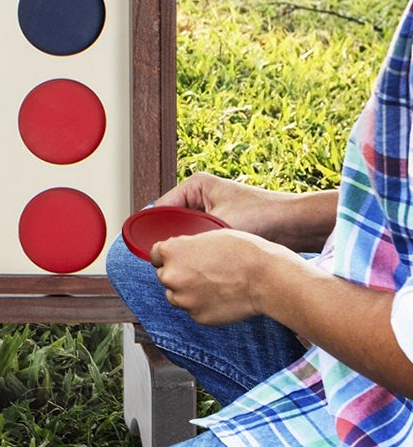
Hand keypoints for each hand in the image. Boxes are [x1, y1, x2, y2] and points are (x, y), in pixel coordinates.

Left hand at [150, 228, 282, 324]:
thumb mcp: (208, 236)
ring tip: (214, 285)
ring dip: (188, 292)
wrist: (266, 277)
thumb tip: (179, 255)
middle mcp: (170, 276)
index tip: (178, 259)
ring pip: (176, 296)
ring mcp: (183, 299)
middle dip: (179, 274)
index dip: (168, 256)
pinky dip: (203, 306)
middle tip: (203, 272)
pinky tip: (221, 297)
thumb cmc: (242, 251)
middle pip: (165, 276)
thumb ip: (187, 247)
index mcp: (170, 252)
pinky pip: (194, 311)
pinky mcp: (197, 316)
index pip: (156, 255)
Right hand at [155, 172, 326, 245]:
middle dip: (173, 238)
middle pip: (173, 221)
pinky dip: (201, 249)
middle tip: (170, 256)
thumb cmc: (264, 214)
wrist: (297, 225)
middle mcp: (201, 197)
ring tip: (188, 259)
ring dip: (189, 245)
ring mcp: (212, 212)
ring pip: (187, 233)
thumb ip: (192, 234)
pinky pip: (202, 239)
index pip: (162, 207)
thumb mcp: (221, 222)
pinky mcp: (222, 227)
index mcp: (196, 185)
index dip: (154, 227)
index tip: (149, 246)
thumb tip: (170, 249)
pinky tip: (201, 261)